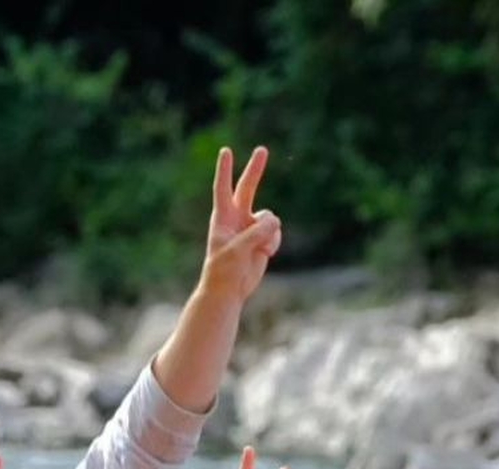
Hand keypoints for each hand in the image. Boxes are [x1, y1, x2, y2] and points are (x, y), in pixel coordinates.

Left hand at [198, 147, 281, 302]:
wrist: (230, 290)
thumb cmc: (224, 270)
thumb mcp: (238, 250)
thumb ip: (256, 232)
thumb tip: (275, 221)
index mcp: (223, 217)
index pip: (223, 188)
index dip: (225, 170)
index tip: (226, 151)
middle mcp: (237, 217)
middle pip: (248, 188)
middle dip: (255, 169)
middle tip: (262, 149)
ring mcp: (251, 227)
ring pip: (270, 218)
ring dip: (269, 233)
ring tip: (259, 249)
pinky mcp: (263, 239)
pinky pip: (276, 233)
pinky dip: (273, 243)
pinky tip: (264, 254)